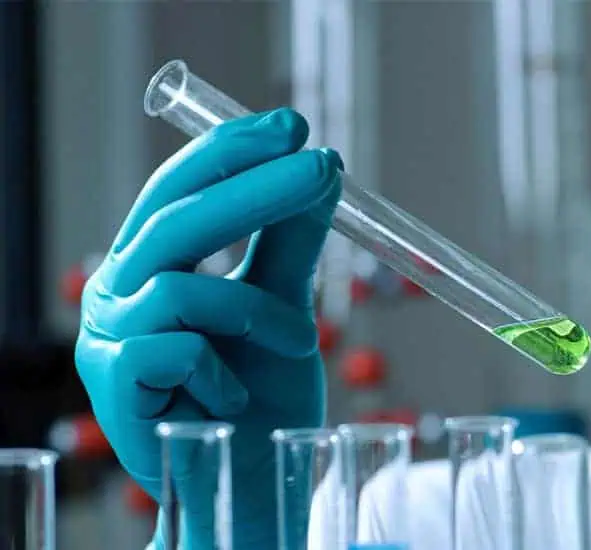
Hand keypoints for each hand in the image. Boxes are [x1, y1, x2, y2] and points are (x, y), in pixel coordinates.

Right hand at [74, 108, 341, 549]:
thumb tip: (325, 167)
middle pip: (176, 219)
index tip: (294, 125)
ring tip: (303, 343)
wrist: (244, 480)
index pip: (182, 188)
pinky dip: (222, 370)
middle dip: (254, 187)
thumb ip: (292, 244)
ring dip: (259, 312)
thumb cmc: (259, 396)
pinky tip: (233, 396)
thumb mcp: (285, 308)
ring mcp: (109, 337)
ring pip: (183, 285)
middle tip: (318, 164)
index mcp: (151, 263)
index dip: (232, 152)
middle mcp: (119, 290)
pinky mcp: (113, 383)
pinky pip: (177, 348)